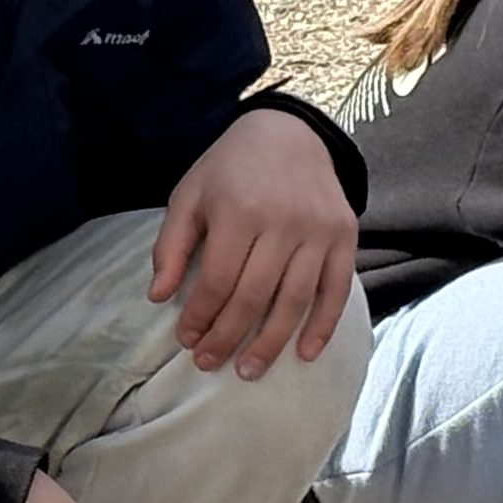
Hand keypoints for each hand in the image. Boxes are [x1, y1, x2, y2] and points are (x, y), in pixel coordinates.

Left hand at [151, 108, 358, 379]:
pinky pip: (336, 290)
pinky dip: (323, 326)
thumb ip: (171, 245)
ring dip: (271, 343)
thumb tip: (158, 297)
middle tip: (210, 363)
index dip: (200, 316)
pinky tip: (304, 353)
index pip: (217, 280)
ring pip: (294, 301)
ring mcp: (318, 231)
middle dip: (228, 337)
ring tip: (249, 371)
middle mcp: (283, 221)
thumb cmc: (232, 168)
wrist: (292, 132)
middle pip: (253, 297)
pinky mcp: (345, 237)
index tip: (186, 339)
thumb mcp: (190, 195)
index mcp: (239, 209)